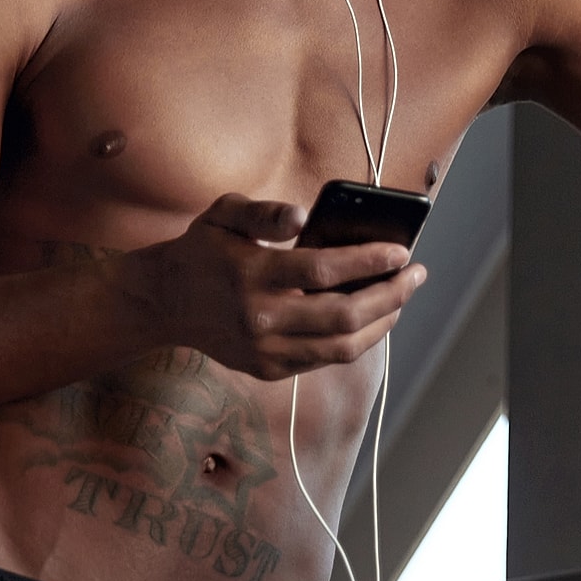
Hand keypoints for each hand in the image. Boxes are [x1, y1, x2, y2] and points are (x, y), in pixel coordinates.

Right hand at [128, 193, 427, 380]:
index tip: (401, 252)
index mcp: (252, 274)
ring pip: (340, 348)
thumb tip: (304, 215)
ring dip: (381, 323)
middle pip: (343, 316)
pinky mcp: (267, 369)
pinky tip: (371, 318)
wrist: (164, 301)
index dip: (369, 261)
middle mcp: (259, 318)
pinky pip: (323, 360)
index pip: (324, 270)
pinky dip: (354, 341)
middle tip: (416, 275)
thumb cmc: (203, 248)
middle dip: (390, 295)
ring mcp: (264, 350)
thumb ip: (264, 212)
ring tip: (401, 299)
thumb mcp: (224, 213)